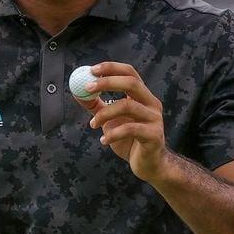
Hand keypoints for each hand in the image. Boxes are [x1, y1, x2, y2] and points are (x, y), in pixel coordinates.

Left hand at [77, 61, 171, 182]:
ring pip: (128, 106)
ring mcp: (155, 119)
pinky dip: (113, 134)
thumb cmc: (129, 140)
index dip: (111, 68)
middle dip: (107, 82)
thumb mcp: (111, 120)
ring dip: (105, 113)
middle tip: (87, 88)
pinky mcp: (154, 135)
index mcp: (142, 96)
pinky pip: (131, 129)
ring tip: (93, 124)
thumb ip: (97, 106)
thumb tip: (78, 91)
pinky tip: (103, 140)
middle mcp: (151, 103)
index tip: (91, 70)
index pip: (129, 73)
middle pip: (131, 83)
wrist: (148, 165)